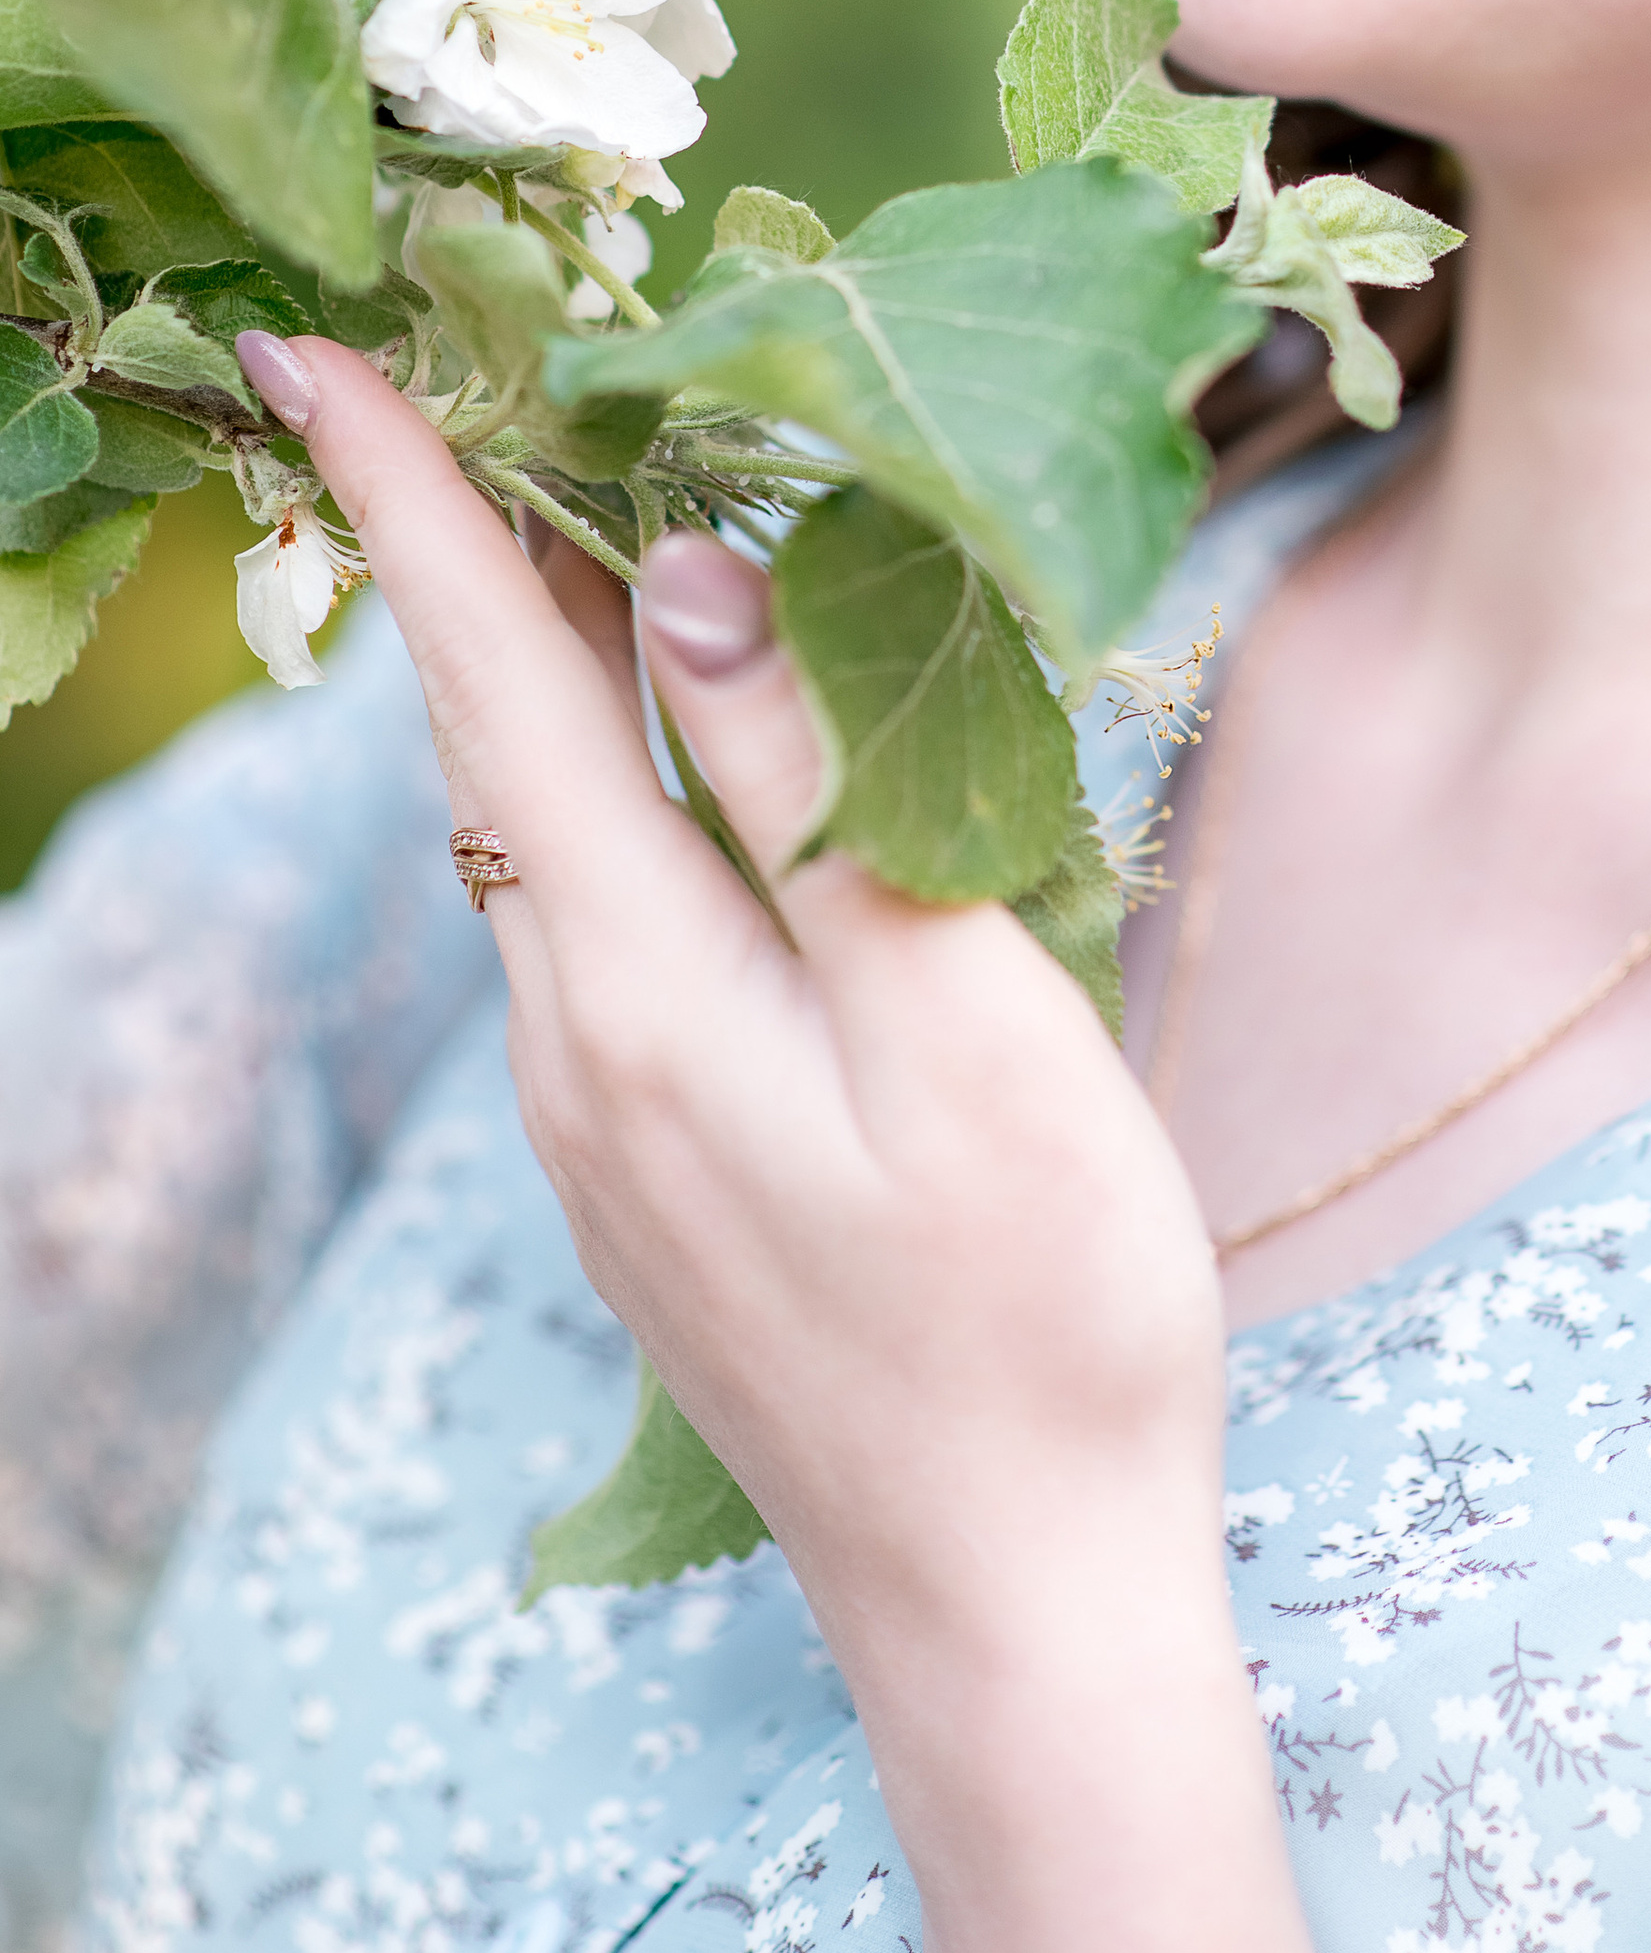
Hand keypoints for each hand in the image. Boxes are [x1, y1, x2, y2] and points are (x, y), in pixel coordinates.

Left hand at [240, 335, 1368, 1952]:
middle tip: (438, 368)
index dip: (406, 500)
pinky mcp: (657, 1170)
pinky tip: (664, 754)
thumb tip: (692, 582)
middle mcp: (576, 1046)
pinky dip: (595, 779)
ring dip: (528, 659)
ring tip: (558, 510)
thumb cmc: (1041, 1316)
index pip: (493, 681)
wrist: (1012, 1606)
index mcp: (642, 989)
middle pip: (486, 741)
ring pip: (533, 830)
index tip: (307, 346)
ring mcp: (604, 1123)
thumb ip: (820, 801)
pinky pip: (589, 915)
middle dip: (453, 545)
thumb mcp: (968, 1032)